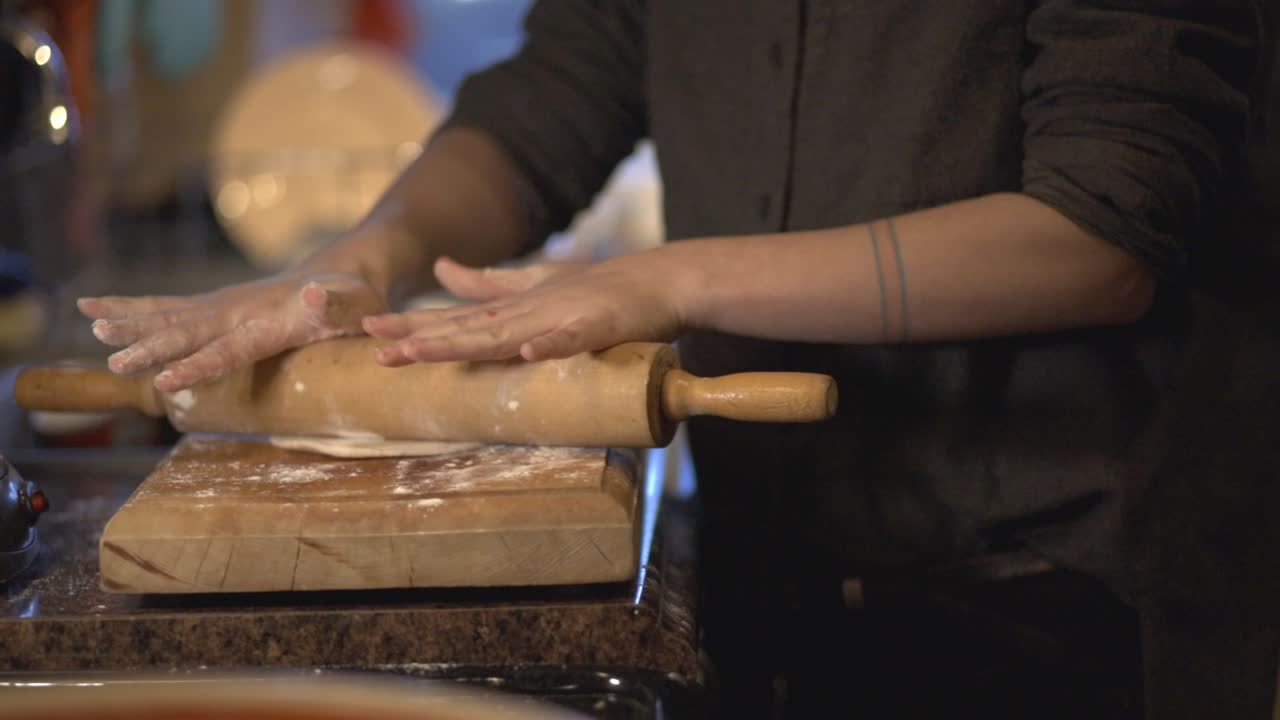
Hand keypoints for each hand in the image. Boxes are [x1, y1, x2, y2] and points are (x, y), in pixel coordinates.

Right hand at [79, 268, 385, 391]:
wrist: (343, 272)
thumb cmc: (356, 298)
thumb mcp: (358, 304)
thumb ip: (338, 305)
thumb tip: (315, 293)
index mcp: (270, 321)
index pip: (229, 348)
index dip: (198, 364)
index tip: (165, 379)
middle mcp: (238, 310)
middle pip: (188, 330)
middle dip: (151, 347)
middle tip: (115, 360)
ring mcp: (223, 305)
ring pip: (168, 315)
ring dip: (131, 322)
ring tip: (93, 327)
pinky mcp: (214, 306)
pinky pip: (167, 307)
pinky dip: (132, 308)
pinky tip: (95, 312)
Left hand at [363, 252, 690, 364]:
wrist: (660, 281)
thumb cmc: (600, 288)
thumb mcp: (536, 284)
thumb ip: (487, 282)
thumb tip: (440, 269)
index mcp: (513, 308)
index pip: (455, 320)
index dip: (413, 326)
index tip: (368, 332)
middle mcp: (528, 311)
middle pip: (467, 328)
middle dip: (421, 338)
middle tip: (376, 349)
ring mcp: (560, 316)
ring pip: (505, 333)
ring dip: (464, 344)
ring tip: (425, 353)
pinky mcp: (596, 325)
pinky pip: (571, 338)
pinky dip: (549, 345)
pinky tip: (527, 353)